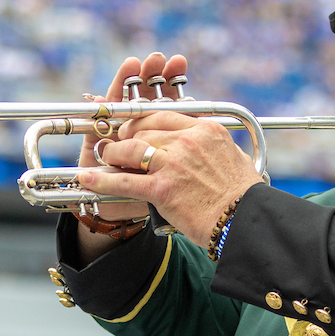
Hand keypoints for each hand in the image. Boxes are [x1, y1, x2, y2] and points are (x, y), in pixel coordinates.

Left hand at [78, 55, 262, 248]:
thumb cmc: (244, 197)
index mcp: (206, 129)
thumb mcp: (232, 159)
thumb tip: (202, 148)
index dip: (144, 120)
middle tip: (118, 144)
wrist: (247, 222)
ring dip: (113, 153)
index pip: (165, 114)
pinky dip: (102, 179)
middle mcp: (188, 140)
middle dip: (127, 136)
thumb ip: (211, 148)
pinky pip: (123, 180)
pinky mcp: (162, 188)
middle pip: (145, 128)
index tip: (136, 127)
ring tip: (105, 158)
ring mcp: (174, 163)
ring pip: (131, 148)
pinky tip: (87, 179)